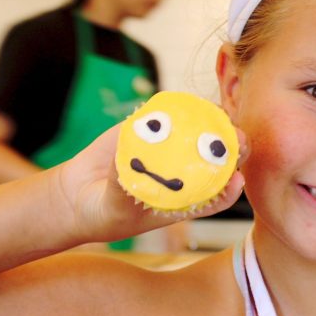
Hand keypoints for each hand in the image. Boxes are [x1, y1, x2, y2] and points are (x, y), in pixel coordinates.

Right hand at [52, 122, 246, 244]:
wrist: (76, 194)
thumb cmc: (103, 213)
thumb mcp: (116, 209)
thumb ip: (125, 191)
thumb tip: (131, 172)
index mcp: (184, 202)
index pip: (216, 197)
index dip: (231, 189)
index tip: (238, 179)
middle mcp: (182, 175)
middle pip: (216, 161)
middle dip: (232, 149)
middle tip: (238, 138)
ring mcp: (169, 151)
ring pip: (198, 134)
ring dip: (212, 122)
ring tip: (218, 112)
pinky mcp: (150, 131)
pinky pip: (168, 116)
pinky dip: (178, 107)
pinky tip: (186, 101)